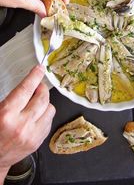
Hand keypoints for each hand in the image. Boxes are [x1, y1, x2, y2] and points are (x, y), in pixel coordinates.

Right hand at [0, 65, 54, 181]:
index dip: (34, 76)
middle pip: (42, 98)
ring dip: (45, 103)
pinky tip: (36, 117)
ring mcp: (32, 135)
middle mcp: (21, 125)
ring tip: (35, 104)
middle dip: (41, 89)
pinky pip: (50, 121)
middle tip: (37, 88)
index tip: (40, 69)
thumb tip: (30, 83)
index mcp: (6, 115)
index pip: (26, 89)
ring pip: (50, 109)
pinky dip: (45, 115)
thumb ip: (13, 97)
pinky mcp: (38, 142)